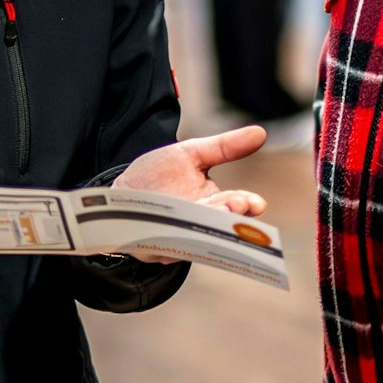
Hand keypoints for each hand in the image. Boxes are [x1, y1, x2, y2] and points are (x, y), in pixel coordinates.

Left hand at [113, 126, 270, 261]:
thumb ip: (224, 147)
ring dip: (204, 230)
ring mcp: (179, 240)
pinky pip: (168, 247)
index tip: (255, 203)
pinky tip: (177, 229)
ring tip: (212, 216)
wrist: (121, 189)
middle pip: (219, 226)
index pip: (235, 207)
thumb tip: (261, 132)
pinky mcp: (156, 250)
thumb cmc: (159, 173)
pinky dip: (175, 239)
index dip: (246, 206)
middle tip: (238, 207)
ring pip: (196, 238)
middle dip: (229, 218)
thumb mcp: (192, 153)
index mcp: (213, 204)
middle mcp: (199, 226)